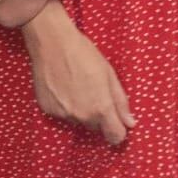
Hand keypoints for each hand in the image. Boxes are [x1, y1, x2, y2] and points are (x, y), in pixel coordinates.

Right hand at [22, 9, 135, 144]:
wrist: (52, 41)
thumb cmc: (84, 53)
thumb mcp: (109, 74)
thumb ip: (121, 102)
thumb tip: (130, 123)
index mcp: (101, 108)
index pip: (115, 136)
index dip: (118, 130)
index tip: (115, 121)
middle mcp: (82, 116)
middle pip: (95, 127)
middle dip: (97, 116)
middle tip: (92, 92)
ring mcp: (63, 114)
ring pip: (77, 120)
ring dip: (79, 110)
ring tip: (75, 86)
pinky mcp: (47, 109)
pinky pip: (62, 114)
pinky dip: (63, 105)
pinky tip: (61, 86)